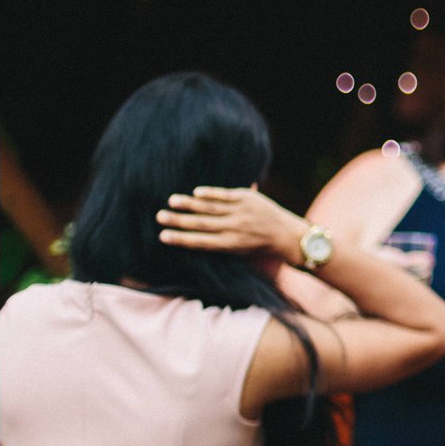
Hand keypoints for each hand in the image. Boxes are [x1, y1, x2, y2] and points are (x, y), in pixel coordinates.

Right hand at [156, 186, 306, 263]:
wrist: (286, 234)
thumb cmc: (257, 246)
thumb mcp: (237, 253)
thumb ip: (217, 246)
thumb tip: (190, 242)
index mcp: (230, 244)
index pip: (200, 241)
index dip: (180, 239)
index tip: (163, 236)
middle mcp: (234, 228)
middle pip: (201, 223)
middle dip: (179, 220)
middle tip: (159, 216)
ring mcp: (241, 212)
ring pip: (210, 207)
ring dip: (190, 204)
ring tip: (172, 201)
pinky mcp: (248, 198)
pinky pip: (225, 194)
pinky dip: (210, 193)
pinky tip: (195, 192)